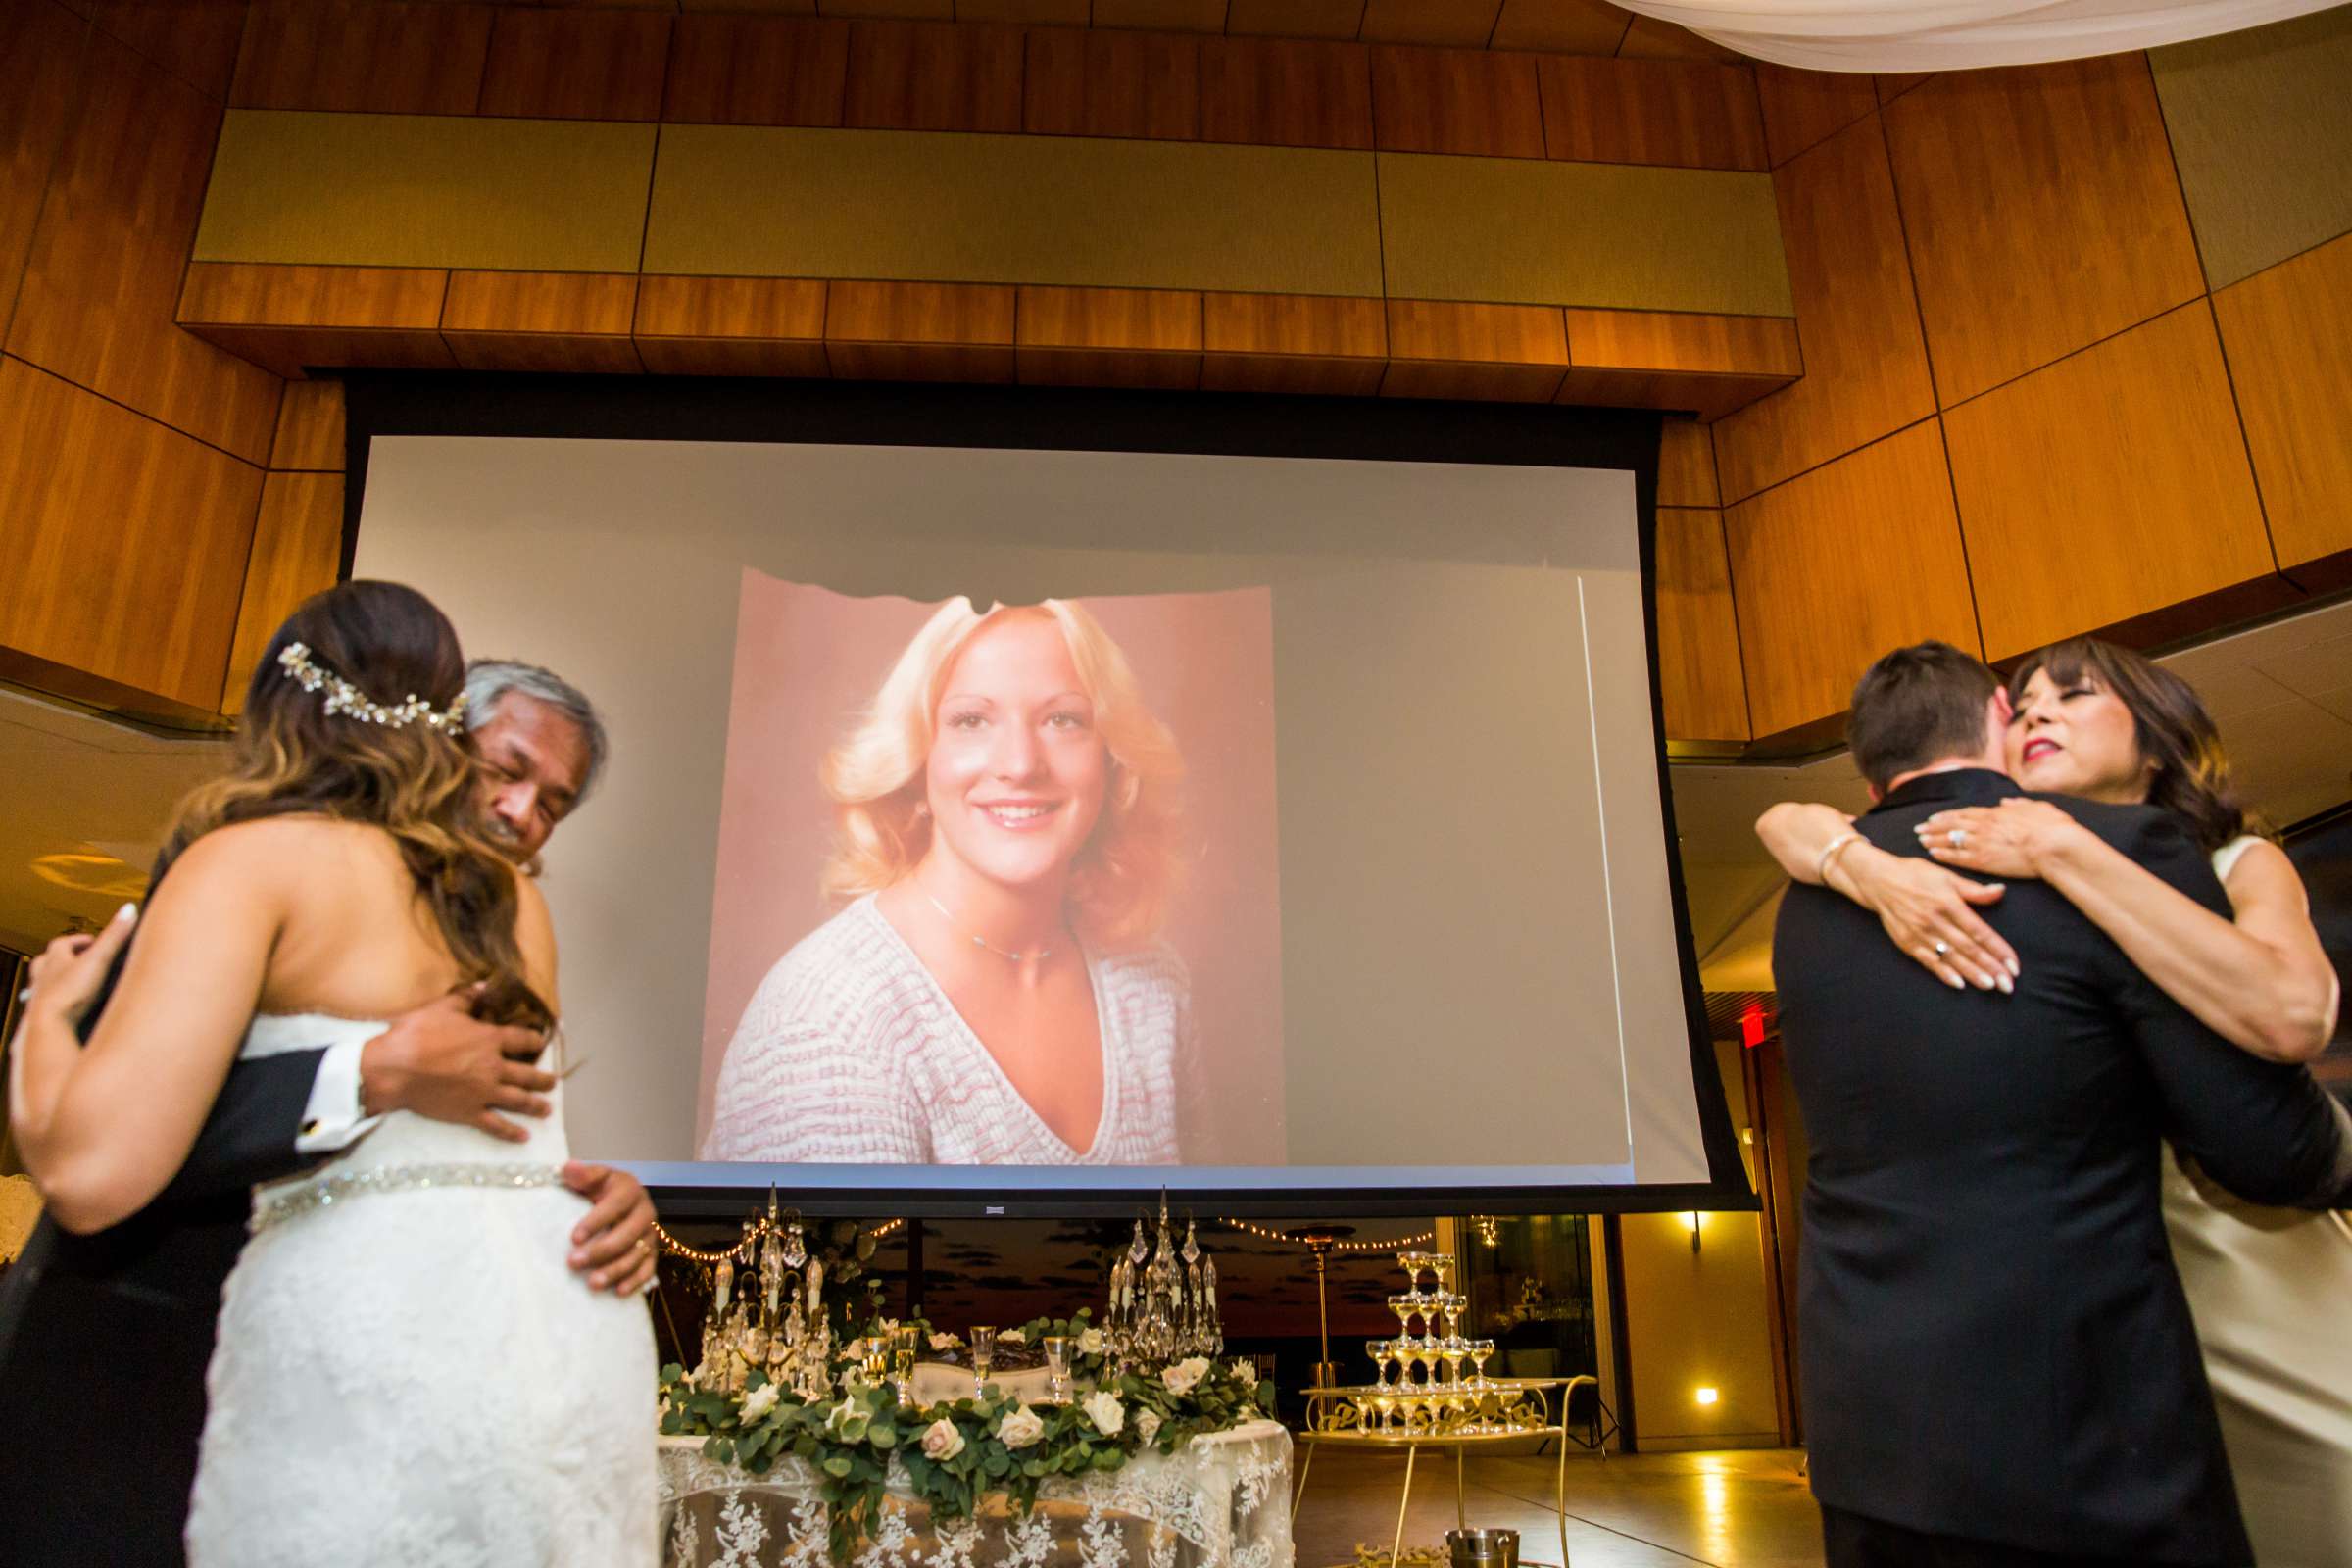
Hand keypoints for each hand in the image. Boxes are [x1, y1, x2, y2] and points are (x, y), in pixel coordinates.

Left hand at [19, 904, 137, 1029]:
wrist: (50, 1024)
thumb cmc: (69, 993)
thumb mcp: (98, 960)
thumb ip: (114, 936)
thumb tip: (129, 909)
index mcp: (54, 959)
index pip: (62, 942)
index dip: (77, 940)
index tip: (92, 940)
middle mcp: (44, 976)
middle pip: (48, 961)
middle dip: (65, 959)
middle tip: (80, 959)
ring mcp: (42, 996)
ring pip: (46, 983)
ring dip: (59, 981)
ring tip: (75, 983)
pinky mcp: (46, 1015)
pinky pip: (51, 1005)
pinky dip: (61, 1003)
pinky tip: (73, 1008)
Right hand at [358, 984, 551, 1141]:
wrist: (394, 1069)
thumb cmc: (416, 1034)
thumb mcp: (443, 1007)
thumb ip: (467, 997)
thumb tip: (484, 984)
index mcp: (489, 1039)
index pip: (522, 1039)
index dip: (534, 1040)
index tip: (540, 1043)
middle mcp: (493, 1067)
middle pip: (527, 1074)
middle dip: (543, 1079)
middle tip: (553, 1082)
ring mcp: (483, 1092)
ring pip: (518, 1100)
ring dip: (536, 1105)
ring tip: (547, 1109)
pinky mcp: (469, 1112)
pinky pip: (496, 1125)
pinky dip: (512, 1132)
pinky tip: (524, 1136)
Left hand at [563, 1162, 656, 1294]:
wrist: (618, 1201)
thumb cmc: (599, 1190)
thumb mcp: (591, 1178)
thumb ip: (581, 1174)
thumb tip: (569, 1169)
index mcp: (630, 1189)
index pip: (615, 1205)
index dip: (596, 1222)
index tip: (573, 1238)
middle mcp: (645, 1210)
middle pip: (627, 1234)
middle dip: (600, 1251)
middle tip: (573, 1263)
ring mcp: (651, 1233)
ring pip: (637, 1254)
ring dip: (615, 1270)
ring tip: (592, 1284)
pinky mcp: (653, 1251)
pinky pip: (649, 1268)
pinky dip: (636, 1281)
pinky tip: (619, 1292)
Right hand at [1833, 842, 2016, 990]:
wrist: (1877, 880)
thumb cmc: (1915, 875)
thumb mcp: (1946, 876)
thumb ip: (1974, 889)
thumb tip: (2001, 892)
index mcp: (1948, 903)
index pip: (1979, 931)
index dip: (1998, 949)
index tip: (2013, 964)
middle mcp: (1935, 921)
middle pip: (1968, 948)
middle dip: (1990, 967)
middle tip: (2008, 985)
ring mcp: (1919, 933)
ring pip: (1951, 957)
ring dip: (1971, 973)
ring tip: (1990, 986)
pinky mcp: (1907, 942)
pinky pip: (1928, 961)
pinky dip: (1943, 973)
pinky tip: (1958, 984)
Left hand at [1917, 798, 2080, 879]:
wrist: (2054, 846)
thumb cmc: (2051, 827)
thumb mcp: (2036, 807)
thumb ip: (2019, 804)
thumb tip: (2007, 801)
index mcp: (1995, 813)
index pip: (1964, 813)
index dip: (1947, 816)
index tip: (1934, 818)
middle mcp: (1983, 826)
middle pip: (1952, 825)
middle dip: (1933, 827)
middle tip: (1919, 829)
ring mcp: (1981, 843)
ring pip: (1950, 840)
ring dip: (1934, 839)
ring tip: (1920, 840)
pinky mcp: (1983, 860)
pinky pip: (1957, 857)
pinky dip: (1943, 855)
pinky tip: (1932, 854)